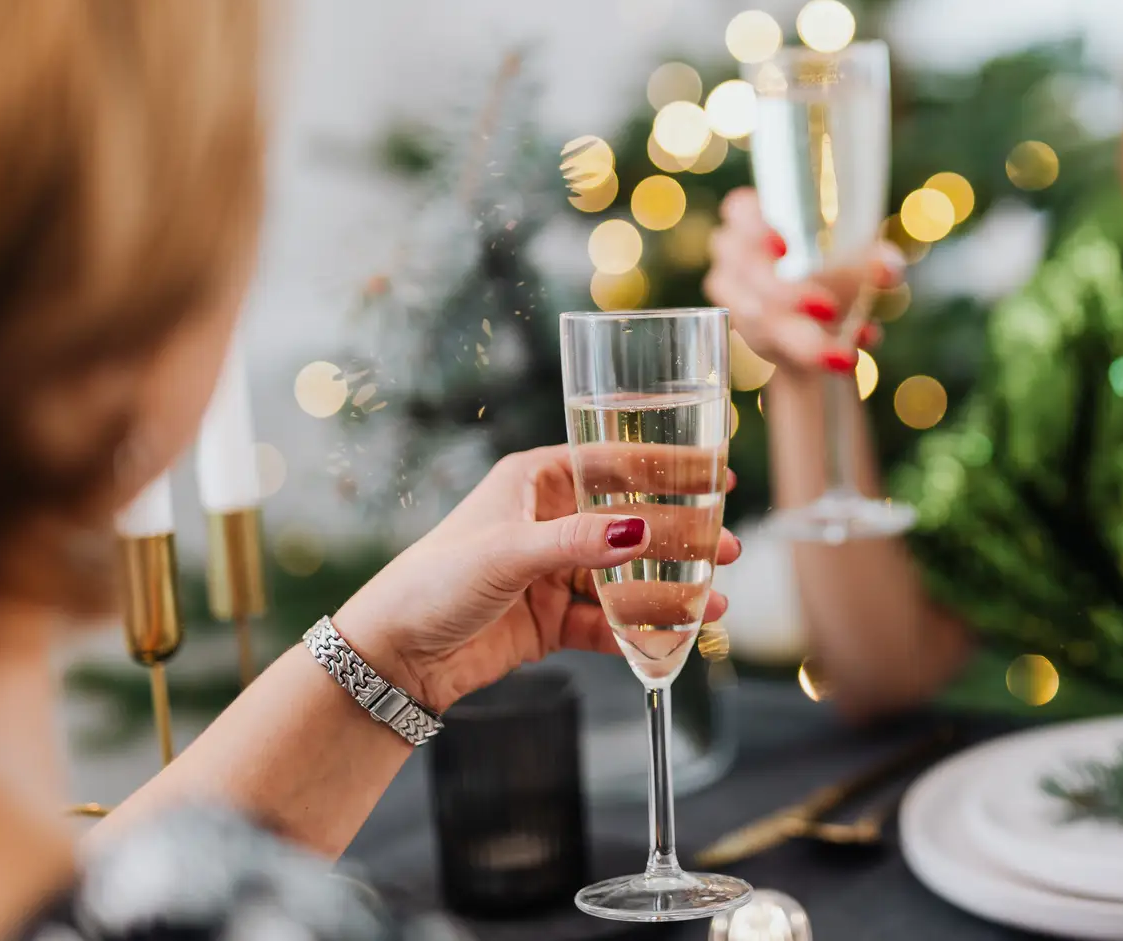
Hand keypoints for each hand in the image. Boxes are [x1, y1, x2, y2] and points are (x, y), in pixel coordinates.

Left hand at [331, 445, 739, 712]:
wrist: (393, 658)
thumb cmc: (432, 583)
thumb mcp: (506, 553)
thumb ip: (575, 542)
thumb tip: (639, 530)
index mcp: (532, 483)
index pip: (611, 464)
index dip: (665, 468)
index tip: (714, 475)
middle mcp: (547, 522)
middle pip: (629, 523)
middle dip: (680, 537)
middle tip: (728, 546)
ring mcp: (552, 573)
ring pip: (625, 576)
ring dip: (670, 588)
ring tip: (716, 600)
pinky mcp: (551, 621)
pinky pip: (608, 621)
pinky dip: (642, 629)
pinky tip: (677, 636)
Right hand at [704, 187, 904, 375]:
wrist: (828, 322)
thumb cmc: (837, 272)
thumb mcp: (861, 261)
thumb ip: (876, 260)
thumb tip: (887, 269)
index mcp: (756, 220)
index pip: (740, 211)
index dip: (756, 227)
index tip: (786, 245)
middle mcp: (737, 258)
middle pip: (748, 270)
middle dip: (787, 293)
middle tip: (828, 309)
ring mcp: (735, 298)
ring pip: (755, 318)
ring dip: (803, 338)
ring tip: (846, 353)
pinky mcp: (745, 334)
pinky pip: (769, 346)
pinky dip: (811, 353)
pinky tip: (846, 355)